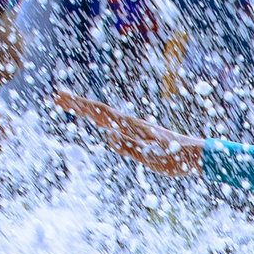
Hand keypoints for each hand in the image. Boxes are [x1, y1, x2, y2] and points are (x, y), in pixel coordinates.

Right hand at [53, 90, 204, 177]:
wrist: (196, 156)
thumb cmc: (176, 158)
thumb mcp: (151, 156)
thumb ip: (130, 146)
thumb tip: (109, 135)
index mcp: (131, 126)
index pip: (100, 113)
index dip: (79, 105)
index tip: (60, 96)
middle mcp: (131, 123)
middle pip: (99, 111)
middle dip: (77, 103)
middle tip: (57, 95)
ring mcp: (135, 128)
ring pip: (106, 115)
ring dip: (87, 109)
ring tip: (70, 103)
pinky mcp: (140, 134)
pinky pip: (114, 123)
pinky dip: (101, 118)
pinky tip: (100, 122)